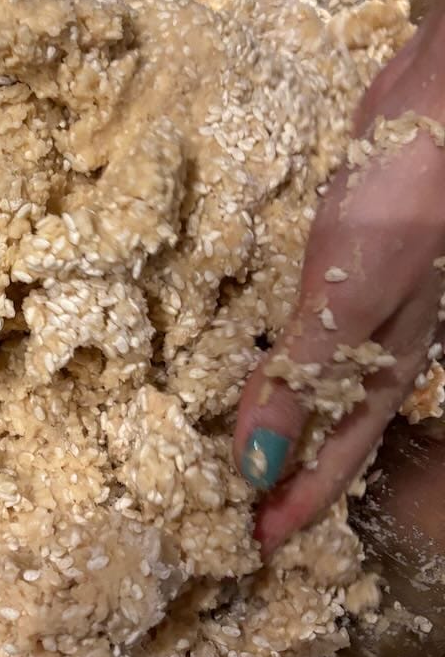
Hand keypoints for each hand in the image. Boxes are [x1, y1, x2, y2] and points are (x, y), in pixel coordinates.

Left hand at [235, 1, 444, 554]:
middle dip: (285, 476)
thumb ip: (303, 378)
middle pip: (325, 430)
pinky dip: (273, 358)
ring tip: (232, 448)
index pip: (337, 459)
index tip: (251, 546)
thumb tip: (256, 468)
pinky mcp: (337, 262)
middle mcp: (373, 346)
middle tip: (233, 508)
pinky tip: (248, 356)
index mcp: (385, 367)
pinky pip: (298, 331)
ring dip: (278, 420)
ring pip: (312, 383)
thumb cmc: (406, 203)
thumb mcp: (349, 297)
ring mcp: (357, 303)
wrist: (434, 110)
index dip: (296, 504)